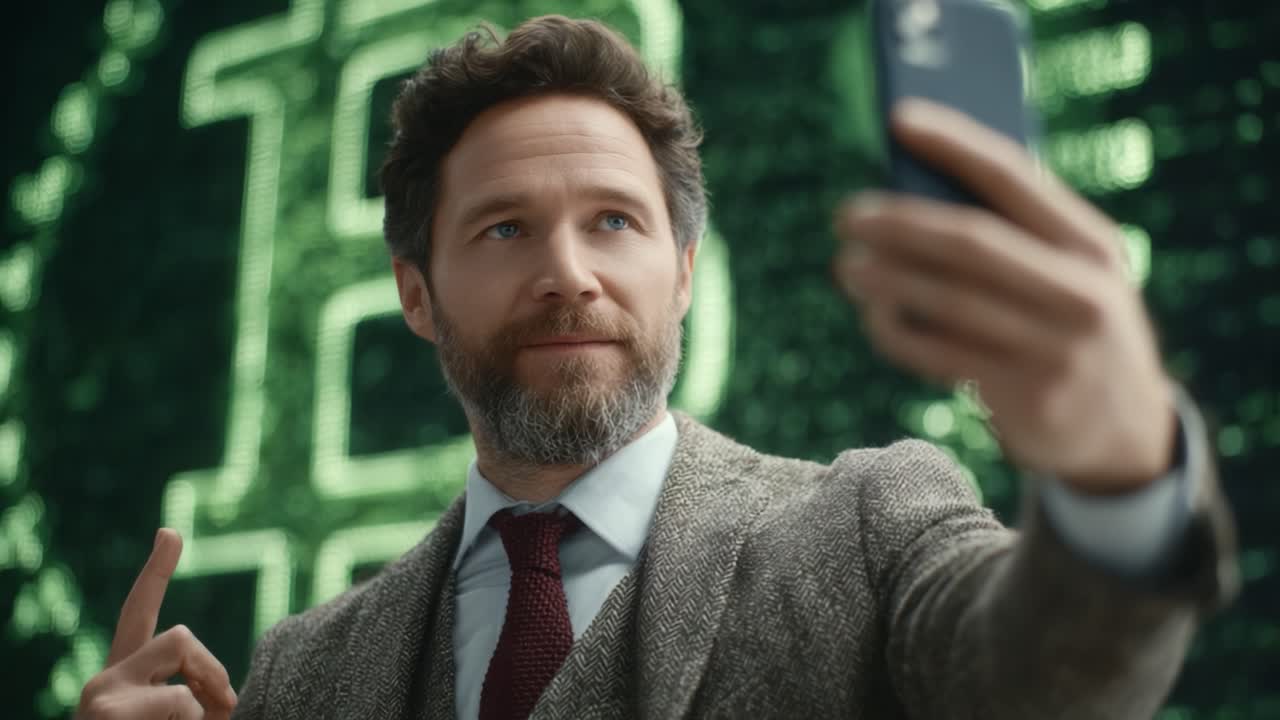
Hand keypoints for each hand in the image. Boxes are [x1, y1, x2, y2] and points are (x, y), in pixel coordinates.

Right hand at [77, 529, 236, 718]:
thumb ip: (195, 697)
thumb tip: (227, 696)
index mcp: (122, 677)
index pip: (138, 617)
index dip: (157, 572)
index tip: (170, 532)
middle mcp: (105, 679)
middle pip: (180, 635)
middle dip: (213, 670)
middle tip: (226, 708)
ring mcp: (102, 693)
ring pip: (182, 666)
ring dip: (201, 707)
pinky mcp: (109, 711)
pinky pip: (182, 702)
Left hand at [832, 98, 1176, 494]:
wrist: (1123, 430)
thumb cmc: (1072, 328)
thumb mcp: (1071, 275)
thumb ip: (1014, 238)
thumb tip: (911, 196)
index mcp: (1092, 245)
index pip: (1015, 176)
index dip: (953, 143)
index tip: (899, 119)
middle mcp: (1081, 293)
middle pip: (971, 242)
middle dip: (901, 223)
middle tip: (847, 215)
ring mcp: (1056, 349)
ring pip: (949, 302)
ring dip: (886, 280)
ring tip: (845, 264)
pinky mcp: (1025, 397)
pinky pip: (941, 355)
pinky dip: (898, 333)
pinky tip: (873, 316)